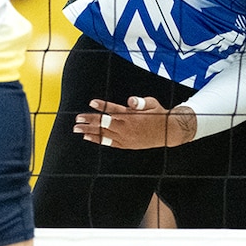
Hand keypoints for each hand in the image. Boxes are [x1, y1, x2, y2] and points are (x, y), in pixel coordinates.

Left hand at [74, 96, 196, 149]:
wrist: (168, 132)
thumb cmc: (158, 114)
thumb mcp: (152, 103)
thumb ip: (140, 102)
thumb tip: (130, 101)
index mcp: (133, 117)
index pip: (114, 111)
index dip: (103, 106)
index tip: (91, 102)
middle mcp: (128, 129)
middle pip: (105, 124)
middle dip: (90, 121)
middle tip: (77, 119)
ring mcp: (126, 138)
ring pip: (104, 134)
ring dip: (90, 131)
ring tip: (77, 129)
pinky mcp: (126, 145)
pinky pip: (109, 142)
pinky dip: (98, 139)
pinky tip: (88, 137)